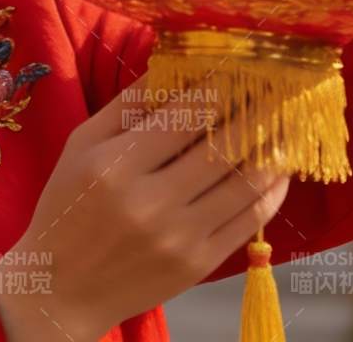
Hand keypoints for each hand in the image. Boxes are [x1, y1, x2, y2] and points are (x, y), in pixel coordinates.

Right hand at [0, 75, 290, 340]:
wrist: (62, 288)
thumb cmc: (67, 206)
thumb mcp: (81, 145)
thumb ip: (127, 106)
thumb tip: (173, 65)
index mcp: (116, 166)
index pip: (186, 115)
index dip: (222, 87)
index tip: (243, 66)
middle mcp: (152, 202)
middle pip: (224, 146)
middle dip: (259, 110)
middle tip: (280, 86)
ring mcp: (181, 237)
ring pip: (246, 183)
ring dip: (276, 147)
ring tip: (290, 121)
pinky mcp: (200, 264)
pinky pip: (251, 220)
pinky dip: (273, 189)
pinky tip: (280, 166)